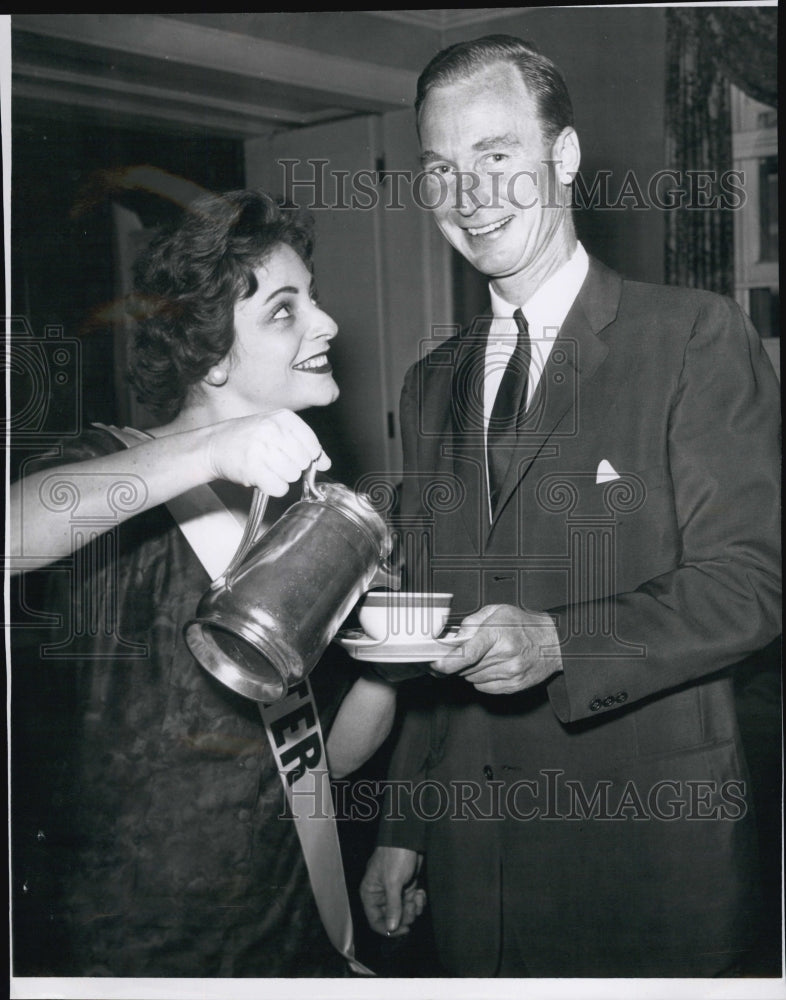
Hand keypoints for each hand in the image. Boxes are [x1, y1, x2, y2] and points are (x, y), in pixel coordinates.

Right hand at [204, 409, 329, 494]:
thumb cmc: (247, 438)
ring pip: (293, 476)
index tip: (293, 456)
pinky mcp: (253, 468)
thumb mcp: (277, 431)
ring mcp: (262, 448)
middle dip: (292, 467)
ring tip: (266, 468)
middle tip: (275, 462)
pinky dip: (273, 488)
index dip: (307, 456)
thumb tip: (326, 463)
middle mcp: (273, 430)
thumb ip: (305, 445)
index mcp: (283, 417)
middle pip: (304, 462)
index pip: (313, 444)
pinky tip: (262, 478)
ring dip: (281, 478)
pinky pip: (280, 488)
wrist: (214, 446)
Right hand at [360, 846, 425, 936]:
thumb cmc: (395, 856)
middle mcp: (380, 894)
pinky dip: (417, 901)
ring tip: (418, 898)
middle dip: (404, 916)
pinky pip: (410, 902)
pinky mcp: (405, 886)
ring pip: (403, 911)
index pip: (375, 921)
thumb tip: (391, 928)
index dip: (389, 929)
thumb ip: (392, 907)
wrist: (408, 837)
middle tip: (412, 907)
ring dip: (413, 908)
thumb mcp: (393, 882)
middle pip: (391, 918)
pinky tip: (421, 893)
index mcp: (370, 893)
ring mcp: (394, 891)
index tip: (405, 929)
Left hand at [430, 604, 561, 693]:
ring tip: (485, 656)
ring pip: (473, 678)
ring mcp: (511, 673)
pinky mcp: (514, 686)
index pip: (467, 653)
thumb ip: (472, 622)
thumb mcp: (498, 611)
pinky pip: (484, 687)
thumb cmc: (524, 624)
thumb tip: (454, 638)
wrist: (553, 642)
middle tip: (465, 652)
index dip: (447, 663)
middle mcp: (505, 655)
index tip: (436, 665)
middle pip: (466, 668)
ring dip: (471, 670)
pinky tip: (492, 666)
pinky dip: (482, 679)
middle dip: (459, 662)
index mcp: (498, 634)